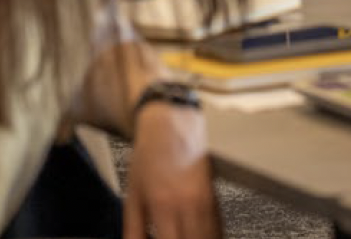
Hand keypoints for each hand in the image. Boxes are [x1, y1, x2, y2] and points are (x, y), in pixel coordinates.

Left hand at [125, 102, 220, 238]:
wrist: (172, 124)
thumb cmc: (150, 156)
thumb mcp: (132, 195)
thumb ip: (133, 231)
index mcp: (164, 206)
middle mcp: (188, 204)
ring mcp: (206, 200)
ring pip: (210, 238)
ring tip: (184, 236)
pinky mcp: (215, 197)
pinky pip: (218, 228)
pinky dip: (211, 237)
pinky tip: (200, 237)